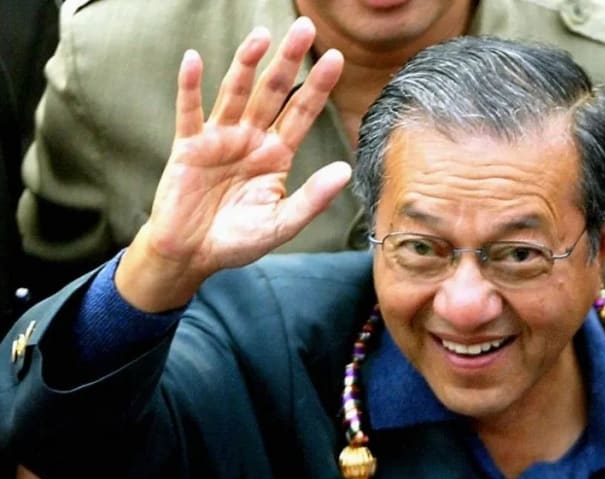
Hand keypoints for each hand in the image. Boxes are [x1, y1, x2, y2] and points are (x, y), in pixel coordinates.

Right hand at [118, 17, 350, 310]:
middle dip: (288, 60)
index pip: (301, 113)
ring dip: (246, 63)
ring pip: (235, 92)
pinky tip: (193, 60)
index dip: (318, 86)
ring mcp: (219, 139)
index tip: (335, 57)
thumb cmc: (238, 241)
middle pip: (272, 92)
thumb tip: (345, 170)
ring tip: (262, 36)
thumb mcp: (281, 224)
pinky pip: (189, 111)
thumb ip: (312, 199)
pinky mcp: (188, 146)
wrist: (193, 256)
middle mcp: (251, 139)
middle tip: (304, 27)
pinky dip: (189, 86)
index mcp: (276, 155)